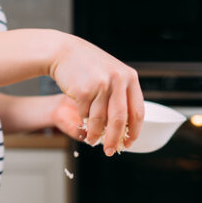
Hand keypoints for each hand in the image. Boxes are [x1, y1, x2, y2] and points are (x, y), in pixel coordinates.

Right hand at [48, 34, 144, 155]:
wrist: (63, 52)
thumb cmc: (88, 66)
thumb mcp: (112, 73)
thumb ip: (121, 95)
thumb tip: (126, 128)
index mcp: (130, 78)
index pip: (138, 111)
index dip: (134, 132)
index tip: (129, 143)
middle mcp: (118, 80)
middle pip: (120, 120)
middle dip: (115, 140)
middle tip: (110, 151)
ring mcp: (101, 85)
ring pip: (101, 121)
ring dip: (96, 135)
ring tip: (93, 140)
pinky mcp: (84, 91)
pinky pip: (85, 115)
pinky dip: (84, 121)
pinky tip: (82, 119)